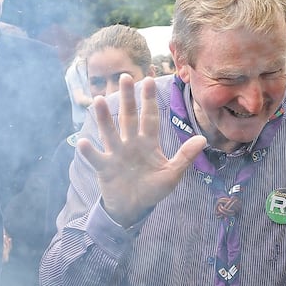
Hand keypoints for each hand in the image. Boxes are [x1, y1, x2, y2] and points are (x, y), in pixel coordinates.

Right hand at [78, 75, 205, 225]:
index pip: (149, 117)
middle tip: (125, 77)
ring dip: (104, 118)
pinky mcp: (104, 167)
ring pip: (109, 132)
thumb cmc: (152, 189)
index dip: (149, 100)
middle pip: (128, 118)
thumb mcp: (172, 174)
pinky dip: (88, 152)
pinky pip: (96, 158)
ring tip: (99, 100)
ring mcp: (116, 154)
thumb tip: (203, 139)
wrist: (133, 208)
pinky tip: (82, 142)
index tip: (149, 79)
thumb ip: (185, 156)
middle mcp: (130, 143)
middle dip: (127, 99)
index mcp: (147, 143)